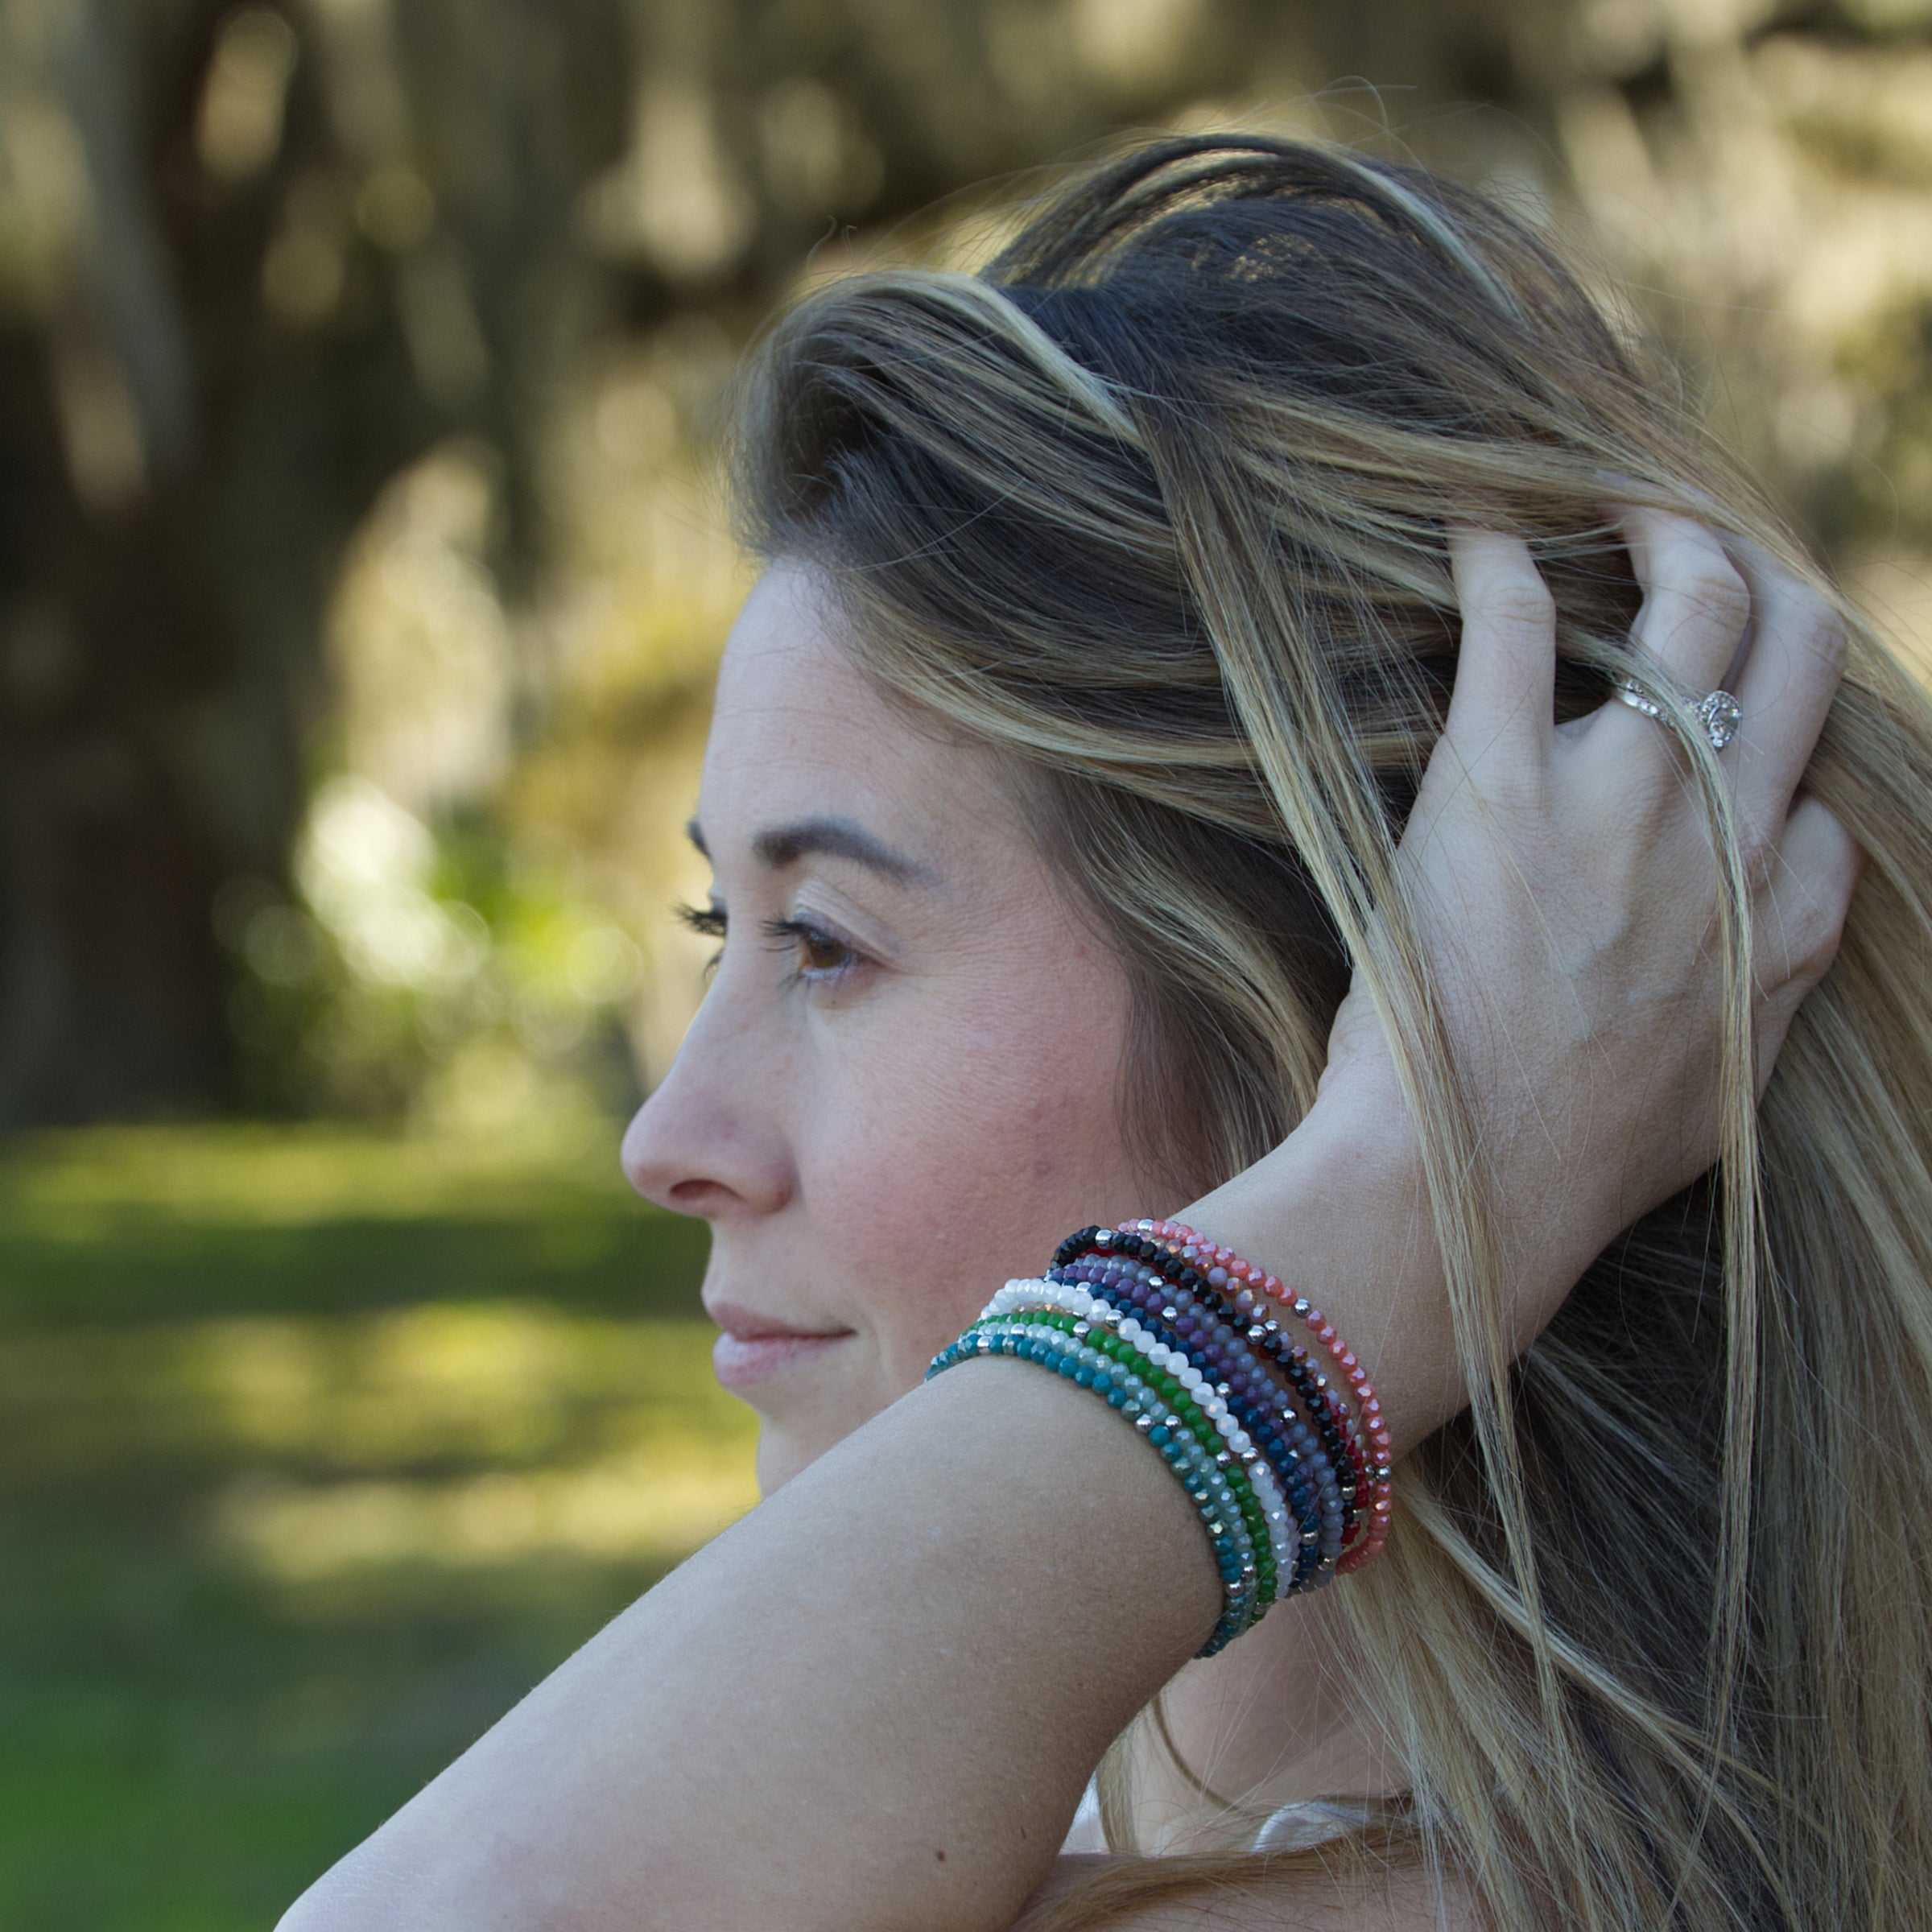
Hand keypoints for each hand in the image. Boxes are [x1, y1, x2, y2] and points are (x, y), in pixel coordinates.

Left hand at [1313, 511, 1859, 1344]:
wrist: (1463, 1185)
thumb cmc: (1570, 1172)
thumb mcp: (1716, 1111)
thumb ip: (1760, 1016)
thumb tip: (1766, 969)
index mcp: (1781, 923)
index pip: (1822, 800)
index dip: (1778, 762)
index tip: (1723, 747)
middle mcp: (1727, 835)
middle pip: (1797, 655)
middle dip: (1763, 585)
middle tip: (1702, 555)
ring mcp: (1622, 793)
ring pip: (1695, 605)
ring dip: (1665, 532)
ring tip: (1622, 502)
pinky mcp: (1500, 778)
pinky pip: (1517, 626)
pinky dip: (1499, 559)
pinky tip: (1478, 528)